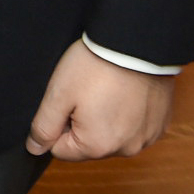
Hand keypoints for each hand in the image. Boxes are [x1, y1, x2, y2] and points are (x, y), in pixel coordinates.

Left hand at [25, 39, 174, 158]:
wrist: (136, 44)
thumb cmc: (95, 66)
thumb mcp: (58, 94)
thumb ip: (44, 126)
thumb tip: (35, 148)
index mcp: (98, 146)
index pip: (61, 149)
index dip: (57, 124)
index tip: (66, 101)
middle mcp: (126, 149)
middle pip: (88, 145)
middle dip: (81, 122)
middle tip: (85, 92)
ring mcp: (147, 138)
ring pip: (112, 136)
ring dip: (105, 119)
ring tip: (105, 90)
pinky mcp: (159, 125)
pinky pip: (134, 128)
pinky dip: (126, 114)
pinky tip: (123, 92)